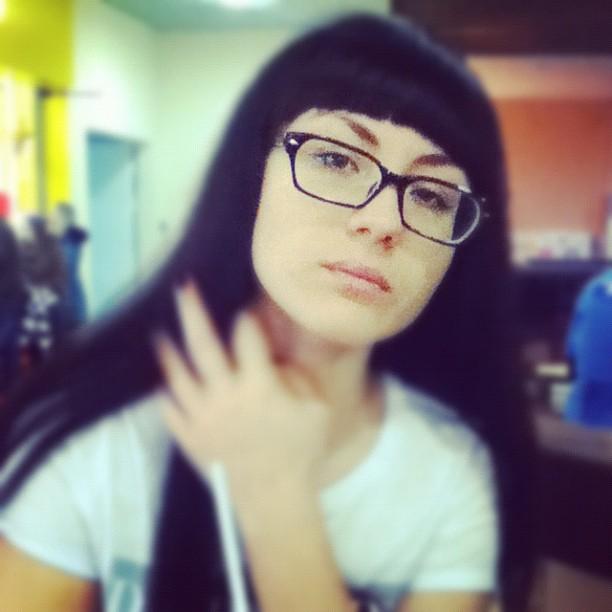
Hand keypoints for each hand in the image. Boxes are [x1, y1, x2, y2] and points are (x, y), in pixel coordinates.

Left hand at [153, 281, 329, 509]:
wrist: (273, 497)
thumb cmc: (300, 452)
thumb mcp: (317, 409)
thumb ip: (299, 377)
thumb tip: (278, 360)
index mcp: (258, 385)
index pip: (248, 338)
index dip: (247, 318)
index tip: (245, 310)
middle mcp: (225, 395)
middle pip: (204, 346)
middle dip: (193, 313)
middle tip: (184, 288)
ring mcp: (202, 417)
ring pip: (178, 376)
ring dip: (169, 351)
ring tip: (161, 334)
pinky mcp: (189, 437)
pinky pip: (171, 410)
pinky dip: (167, 394)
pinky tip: (166, 383)